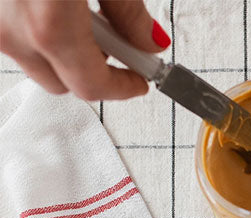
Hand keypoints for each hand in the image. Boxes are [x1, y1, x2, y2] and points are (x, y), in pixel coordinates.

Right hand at [0, 0, 170, 100]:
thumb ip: (128, 12)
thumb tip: (149, 43)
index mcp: (49, 27)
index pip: (94, 87)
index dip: (123, 88)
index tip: (141, 80)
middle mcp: (10, 32)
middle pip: (62, 84)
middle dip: (94, 71)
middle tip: (118, 42)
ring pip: (35, 61)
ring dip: (64, 48)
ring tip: (79, 9)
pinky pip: (13, 35)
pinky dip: (37, 28)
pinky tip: (52, 1)